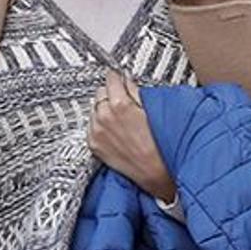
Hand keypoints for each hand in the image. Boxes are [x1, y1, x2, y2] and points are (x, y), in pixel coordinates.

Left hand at [87, 70, 176, 203]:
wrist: (154, 172)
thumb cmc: (158, 143)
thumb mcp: (150, 110)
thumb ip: (135, 91)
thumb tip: (126, 80)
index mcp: (119, 105)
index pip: (111, 78)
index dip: (117, 77)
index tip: (120, 78)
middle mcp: (103, 116)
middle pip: (100, 91)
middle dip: (111, 93)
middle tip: (123, 100)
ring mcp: (96, 131)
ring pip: (94, 108)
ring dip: (104, 108)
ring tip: (120, 117)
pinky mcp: (93, 144)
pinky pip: (92, 124)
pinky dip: (100, 123)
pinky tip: (114, 129)